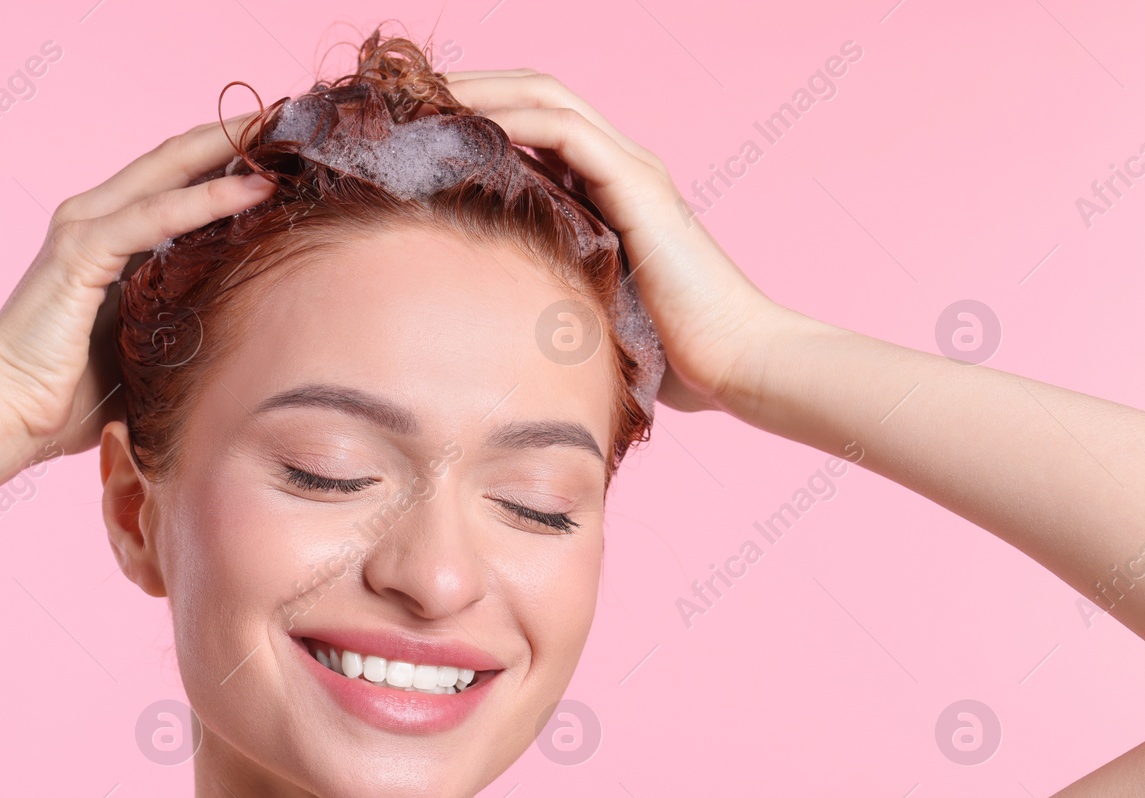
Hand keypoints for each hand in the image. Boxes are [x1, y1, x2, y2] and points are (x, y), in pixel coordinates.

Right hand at [0, 113, 276, 456]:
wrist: (6, 417)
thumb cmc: (67, 397)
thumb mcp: (141, 345)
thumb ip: (176, 318)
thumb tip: (239, 329)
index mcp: (106, 237)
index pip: (174, 179)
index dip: (226, 156)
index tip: (283, 146)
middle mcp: (92, 219)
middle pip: (175, 158)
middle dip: (235, 134)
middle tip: (292, 115)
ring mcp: (83, 230)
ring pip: (168, 172)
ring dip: (229, 150)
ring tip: (285, 135)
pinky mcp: (81, 253)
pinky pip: (155, 216)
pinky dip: (206, 199)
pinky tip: (252, 188)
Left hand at [444, 70, 794, 413]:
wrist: (735, 362)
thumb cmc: (667, 357)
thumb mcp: (584, 312)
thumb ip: (547, 292)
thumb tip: (481, 318)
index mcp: (607, 192)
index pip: (537, 126)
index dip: (482, 115)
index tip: (422, 129)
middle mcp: (620, 169)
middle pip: (538, 96)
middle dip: (473, 88)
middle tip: (409, 98)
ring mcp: (632, 171)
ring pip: (548, 98)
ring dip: (485, 91)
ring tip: (428, 98)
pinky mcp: (637, 186)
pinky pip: (567, 131)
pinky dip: (516, 119)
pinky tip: (471, 124)